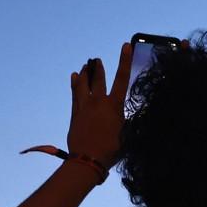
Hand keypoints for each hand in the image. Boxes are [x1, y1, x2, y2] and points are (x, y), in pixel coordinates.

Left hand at [66, 43, 132, 166]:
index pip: (122, 78)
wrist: (88, 160)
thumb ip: (129, 121)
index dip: (124, 60)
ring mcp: (85, 107)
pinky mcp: (75, 114)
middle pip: (98, 79)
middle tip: (96, 58)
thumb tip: (132, 115)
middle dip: (98, 67)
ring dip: (86, 73)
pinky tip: (74, 77)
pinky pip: (75, 94)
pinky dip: (75, 84)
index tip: (125, 46)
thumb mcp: (128, 135)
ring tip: (85, 65)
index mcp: (114, 105)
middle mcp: (99, 102)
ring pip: (84, 84)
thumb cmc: (112, 150)